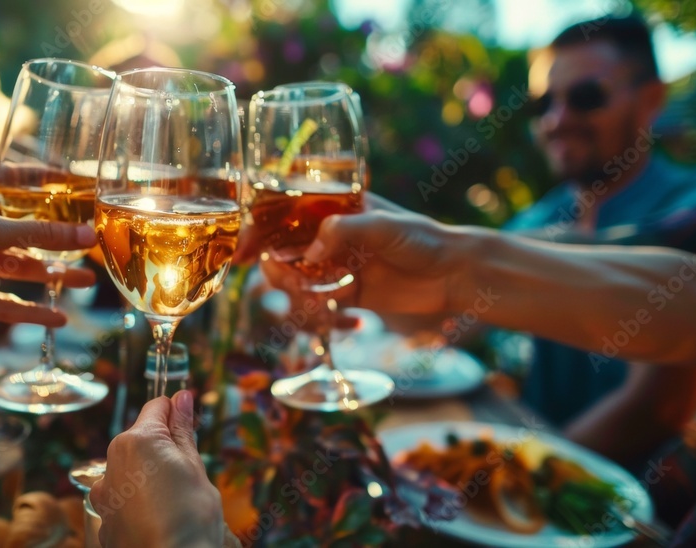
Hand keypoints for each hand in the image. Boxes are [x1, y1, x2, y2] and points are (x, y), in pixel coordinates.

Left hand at [0, 164, 96, 351]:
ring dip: (53, 275)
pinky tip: (60, 318)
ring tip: (87, 280)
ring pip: (21, 268)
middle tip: (94, 236)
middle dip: (57, 233)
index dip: (43, 179)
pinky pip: (7, 305)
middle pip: (24, 227)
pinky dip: (32, 312)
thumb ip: (35, 234)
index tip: (78, 182)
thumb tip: (84, 235)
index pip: (11, 178)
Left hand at [90, 391, 224, 546]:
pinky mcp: (104, 518)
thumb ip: (183, 431)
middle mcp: (112, 461)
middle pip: (141, 438)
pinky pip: (122, 497)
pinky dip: (137, 501)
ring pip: (130, 469)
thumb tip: (182, 398)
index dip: (177, 413)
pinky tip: (156, 517)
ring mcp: (105, 492)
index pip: (157, 407)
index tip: (190, 423)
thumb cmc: (189, 518)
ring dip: (148, 475)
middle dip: (164, 448)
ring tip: (173, 500)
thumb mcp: (195, 467)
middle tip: (188, 473)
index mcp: (137, 440)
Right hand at [261, 194, 466, 315]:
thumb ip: (342, 231)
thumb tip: (307, 255)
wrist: (456, 275)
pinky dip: (323, 321)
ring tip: (325, 309)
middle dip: (279, 274)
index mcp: (331, 210)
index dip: (256, 233)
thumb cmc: (422, 238)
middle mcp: (327, 238)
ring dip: (301, 301)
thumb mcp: (383, 225)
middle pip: (280, 255)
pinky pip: (318, 310)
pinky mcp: (347, 296)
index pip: (282, 216)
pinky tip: (351, 324)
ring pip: (295, 285)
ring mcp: (335, 267)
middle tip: (295, 285)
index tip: (240, 254)